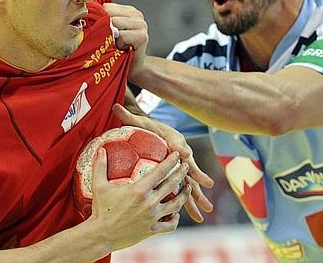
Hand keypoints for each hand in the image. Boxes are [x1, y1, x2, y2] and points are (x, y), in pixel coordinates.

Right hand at [89, 146, 190, 251]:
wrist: (100, 236)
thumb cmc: (100, 210)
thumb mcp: (99, 186)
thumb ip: (100, 166)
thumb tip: (100, 148)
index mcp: (139, 190)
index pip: (160, 171)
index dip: (171, 161)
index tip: (177, 154)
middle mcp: (149, 203)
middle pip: (172, 185)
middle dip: (182, 174)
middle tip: (186, 166)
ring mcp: (152, 218)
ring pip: (176, 205)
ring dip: (185, 196)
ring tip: (188, 188)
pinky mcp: (152, 230)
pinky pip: (170, 225)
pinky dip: (175, 219)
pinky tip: (176, 214)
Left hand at [103, 2, 148, 79]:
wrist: (134, 67)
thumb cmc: (119, 51)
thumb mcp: (110, 31)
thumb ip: (103, 21)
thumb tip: (83, 17)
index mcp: (128, 11)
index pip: (106, 6)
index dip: (100, 19)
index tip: (103, 32)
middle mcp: (136, 14)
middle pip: (109, 14)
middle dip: (105, 27)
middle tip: (111, 40)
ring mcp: (141, 24)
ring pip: (114, 23)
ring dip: (112, 36)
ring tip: (116, 44)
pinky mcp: (142, 36)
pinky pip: (122, 35)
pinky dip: (119, 44)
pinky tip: (122, 49)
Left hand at [112, 104, 213, 222]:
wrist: (155, 130)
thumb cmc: (147, 128)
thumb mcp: (139, 122)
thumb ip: (128, 116)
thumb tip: (116, 105)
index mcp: (172, 138)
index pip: (177, 142)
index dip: (181, 148)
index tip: (185, 154)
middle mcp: (181, 153)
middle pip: (189, 165)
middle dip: (197, 176)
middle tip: (205, 184)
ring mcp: (182, 167)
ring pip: (191, 182)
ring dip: (198, 196)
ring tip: (206, 210)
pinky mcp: (180, 176)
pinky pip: (185, 191)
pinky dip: (191, 203)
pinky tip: (196, 217)